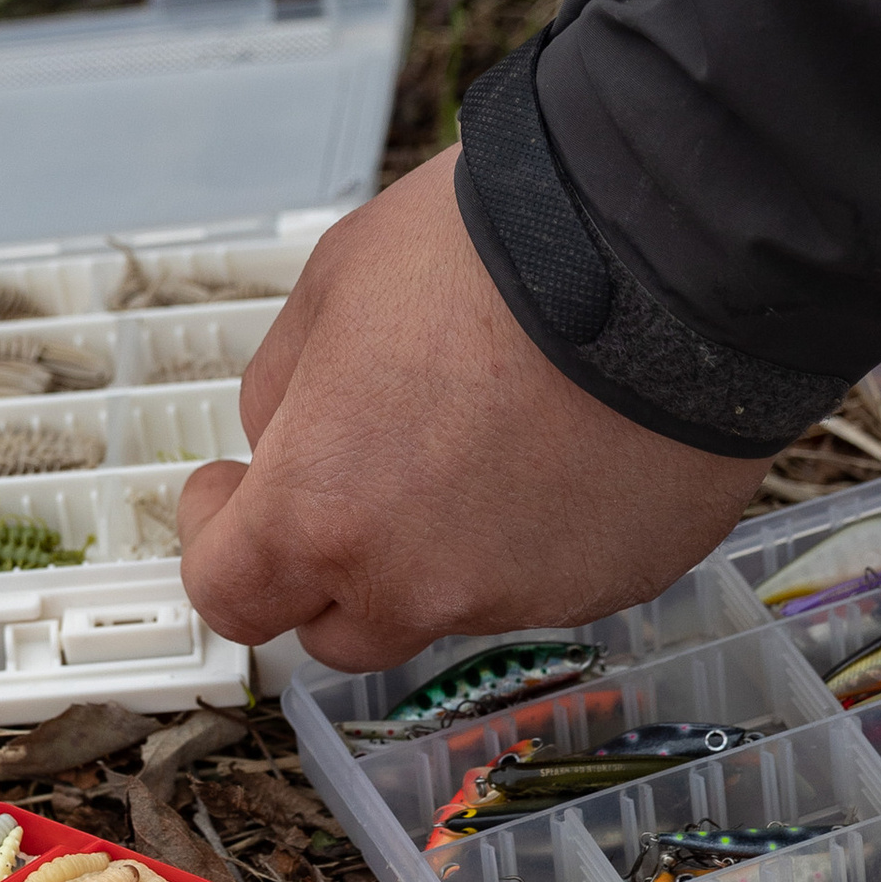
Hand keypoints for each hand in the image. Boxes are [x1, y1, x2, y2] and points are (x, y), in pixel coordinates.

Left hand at [177, 146, 765, 673]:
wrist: (661, 254)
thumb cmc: (491, 252)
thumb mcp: (332, 286)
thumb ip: (282, 387)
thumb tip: (283, 436)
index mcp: (322, 515)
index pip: (231, 596)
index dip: (219, 538)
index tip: (232, 491)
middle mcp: (416, 585)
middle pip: (340, 629)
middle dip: (328, 564)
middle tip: (351, 478)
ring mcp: (522, 597)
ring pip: (451, 601)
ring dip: (441, 546)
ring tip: (484, 436)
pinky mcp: (615, 584)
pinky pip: (549, 579)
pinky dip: (538, 533)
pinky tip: (562, 444)